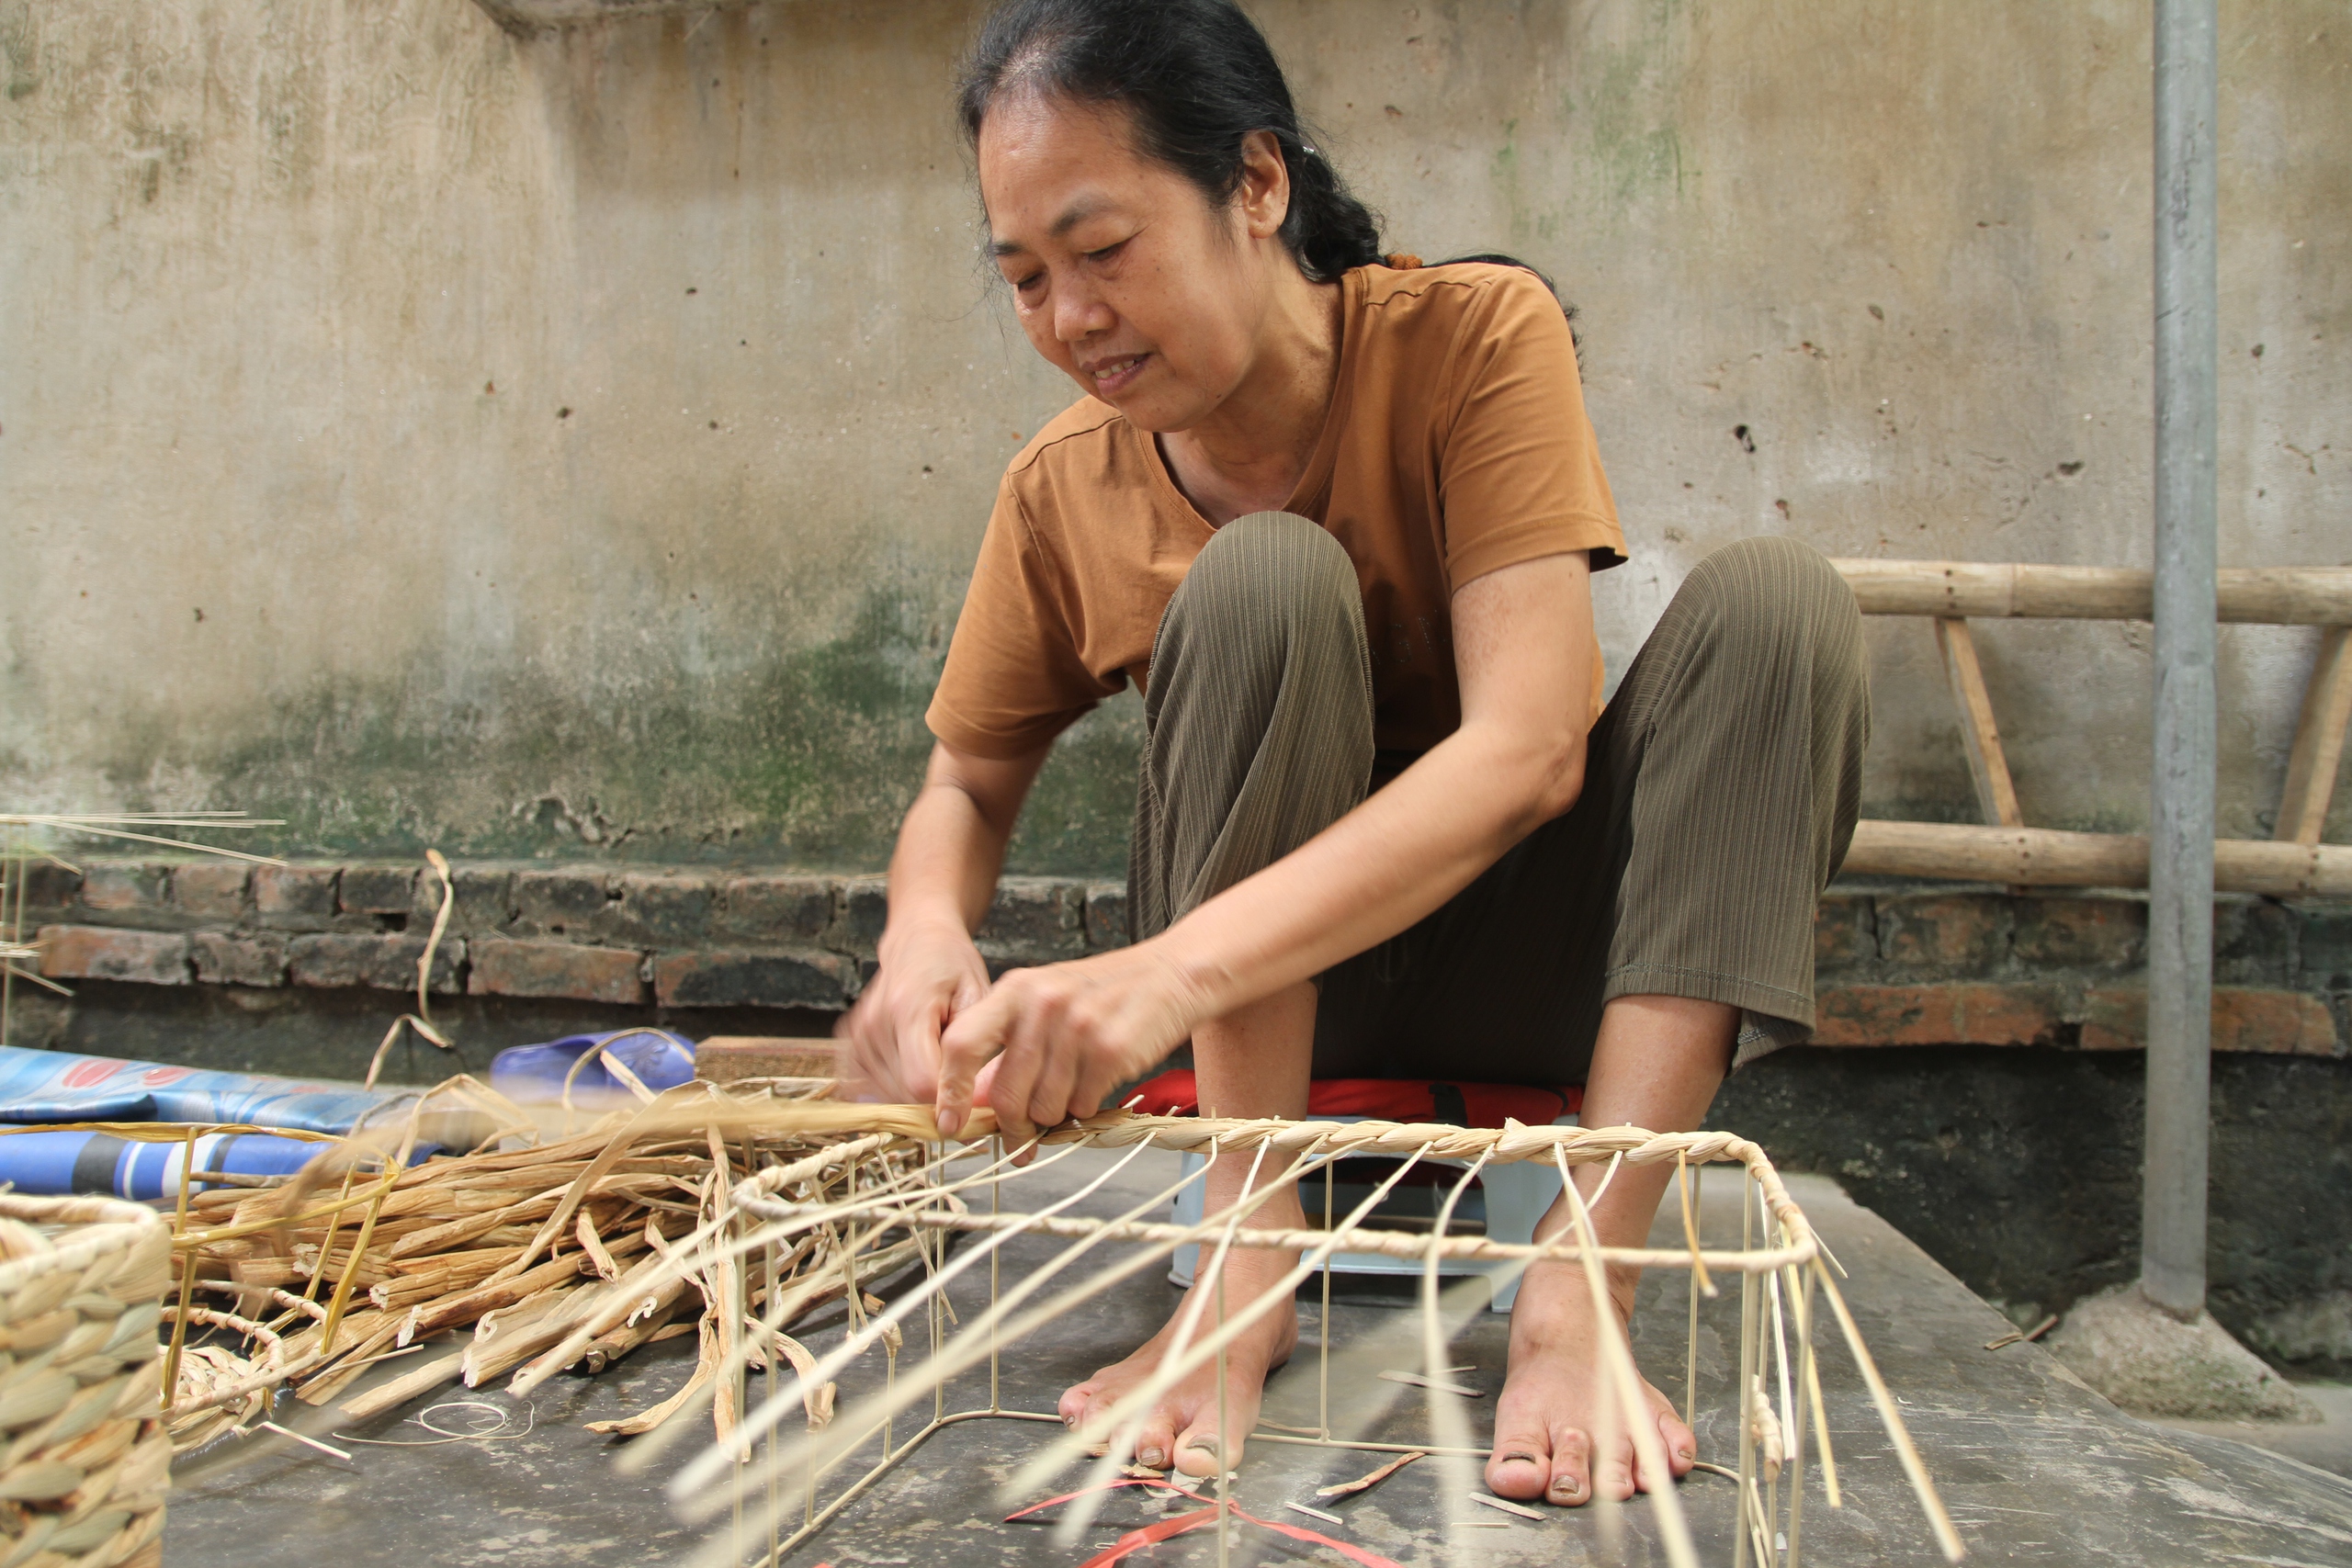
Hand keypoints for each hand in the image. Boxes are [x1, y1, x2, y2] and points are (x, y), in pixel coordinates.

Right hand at [836, 918, 991, 1106]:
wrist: (918, 942)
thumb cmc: (954, 967)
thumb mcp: (978, 998)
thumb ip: (973, 1047)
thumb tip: (970, 1098)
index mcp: (909, 1009)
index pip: (921, 1082)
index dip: (947, 1100)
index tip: (969, 1100)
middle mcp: (875, 1023)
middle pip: (901, 1093)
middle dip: (933, 1100)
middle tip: (957, 1082)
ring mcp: (857, 1033)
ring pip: (885, 1095)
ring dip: (913, 1094)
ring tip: (935, 1067)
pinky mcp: (849, 1042)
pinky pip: (867, 1087)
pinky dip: (892, 1087)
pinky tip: (912, 1067)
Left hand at [934, 940, 1206, 1149]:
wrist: (1171, 974)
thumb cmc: (1104, 993)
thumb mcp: (1046, 998)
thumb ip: (1008, 1042)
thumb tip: (976, 1101)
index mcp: (1015, 989)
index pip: (961, 1044)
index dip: (950, 1090)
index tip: (950, 1123)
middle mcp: (1041, 1004)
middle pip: (1004, 1092)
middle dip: (1012, 1127)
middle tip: (1022, 1140)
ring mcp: (1076, 1026)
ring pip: (1044, 1107)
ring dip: (1055, 1115)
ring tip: (1072, 1094)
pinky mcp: (1110, 1050)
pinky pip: (1082, 1105)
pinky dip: (1086, 1106)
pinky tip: (1097, 1083)